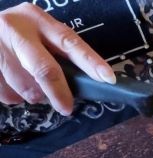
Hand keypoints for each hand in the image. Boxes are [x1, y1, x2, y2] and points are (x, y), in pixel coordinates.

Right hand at [0, 3, 114, 114]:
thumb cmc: (16, 38)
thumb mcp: (36, 34)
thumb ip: (56, 53)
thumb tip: (82, 85)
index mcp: (36, 19)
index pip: (69, 42)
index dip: (90, 62)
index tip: (108, 78)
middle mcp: (16, 28)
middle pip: (44, 69)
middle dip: (59, 93)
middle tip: (66, 108)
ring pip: (26, 87)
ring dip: (34, 95)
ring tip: (31, 86)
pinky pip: (8, 95)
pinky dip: (15, 96)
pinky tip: (12, 84)